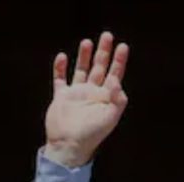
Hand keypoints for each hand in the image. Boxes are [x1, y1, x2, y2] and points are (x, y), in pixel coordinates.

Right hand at [43, 32, 128, 167]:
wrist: (69, 145)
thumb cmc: (92, 134)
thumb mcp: (110, 118)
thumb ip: (117, 99)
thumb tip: (117, 82)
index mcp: (106, 98)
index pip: (115, 74)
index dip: (119, 61)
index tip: (123, 46)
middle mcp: (92, 93)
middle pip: (99, 68)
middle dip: (103, 52)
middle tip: (107, 35)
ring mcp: (77, 94)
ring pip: (82, 70)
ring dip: (84, 57)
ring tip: (87, 42)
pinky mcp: (61, 97)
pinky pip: (60, 79)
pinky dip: (60, 68)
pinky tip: (63, 57)